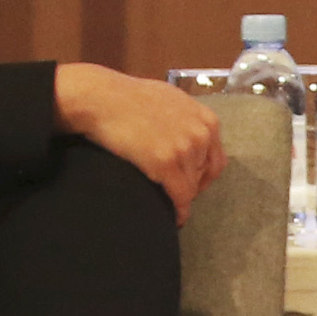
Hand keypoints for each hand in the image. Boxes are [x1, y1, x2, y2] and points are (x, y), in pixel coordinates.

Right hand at [56, 64, 222, 217]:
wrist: (100, 98)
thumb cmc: (128, 97)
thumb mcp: (171, 101)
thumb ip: (188, 120)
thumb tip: (191, 136)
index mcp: (206, 120)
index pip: (216, 159)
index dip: (204, 175)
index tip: (193, 184)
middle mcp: (202, 134)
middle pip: (205, 174)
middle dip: (193, 185)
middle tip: (176, 193)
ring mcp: (185, 148)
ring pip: (192, 186)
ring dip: (181, 196)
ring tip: (168, 202)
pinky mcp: (166, 162)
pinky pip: (181, 196)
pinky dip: (179, 211)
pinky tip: (175, 218)